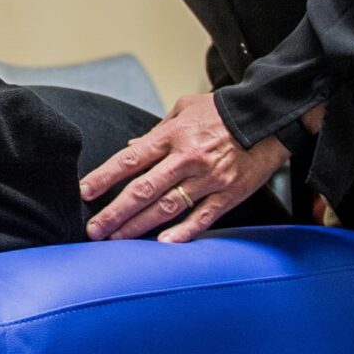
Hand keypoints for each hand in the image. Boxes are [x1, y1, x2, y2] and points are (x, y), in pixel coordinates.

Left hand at [79, 90, 290, 242]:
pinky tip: (163, 243)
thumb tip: (131, 147)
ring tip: (117, 240)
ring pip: (167, 207)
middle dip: (115, 212)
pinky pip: (203, 217)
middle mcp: (187, 158)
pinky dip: (183, 232)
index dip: (105, 177)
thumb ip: (157, 131)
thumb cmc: (222, 112)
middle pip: (143, 189)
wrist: (268, 116)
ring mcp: (209, 178)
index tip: (85, 192)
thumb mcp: (184, 109)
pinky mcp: (229, 194)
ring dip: (139, 226)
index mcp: (172, 136)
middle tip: (94, 229)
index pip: (130, 160)